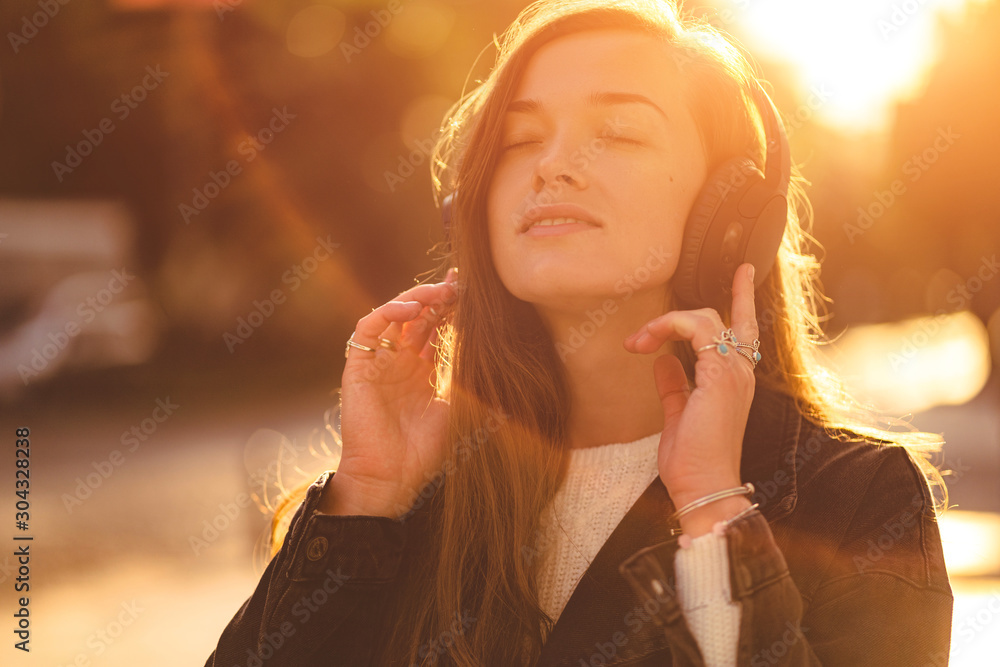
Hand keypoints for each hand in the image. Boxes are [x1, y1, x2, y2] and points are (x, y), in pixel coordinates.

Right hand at [325, 268, 459, 517]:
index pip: (438, 327)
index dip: (453, 307)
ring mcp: (379, 362)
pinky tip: (411, 309)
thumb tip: (507, 365)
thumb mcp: (459, 409)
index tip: (474, 291)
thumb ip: (473, 383)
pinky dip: (388, 312)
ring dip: (416, 299)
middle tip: (461, 284)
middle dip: (439, 297)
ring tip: (440, 293)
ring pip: (394, 315)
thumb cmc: (425, 452)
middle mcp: (400, 361)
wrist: (391, 478)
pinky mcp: (359, 366)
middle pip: (418, 316)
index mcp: (423, 370)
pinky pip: (368, 328)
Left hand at [623, 263, 757, 526]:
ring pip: (702, 317)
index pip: (744, 328)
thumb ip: (674, 387)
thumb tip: (663, 363)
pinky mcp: (720, 374)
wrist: (703, 486)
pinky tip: (646, 344)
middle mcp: (741, 371)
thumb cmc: (693, 461)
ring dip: (663, 324)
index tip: (742, 271)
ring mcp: (734, 371)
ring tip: (637, 344)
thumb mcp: (679, 416)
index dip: (743, 297)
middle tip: (639, 340)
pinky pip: (695, 327)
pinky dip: (667, 327)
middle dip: (675, 317)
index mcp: (734, 380)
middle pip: (718, 317)